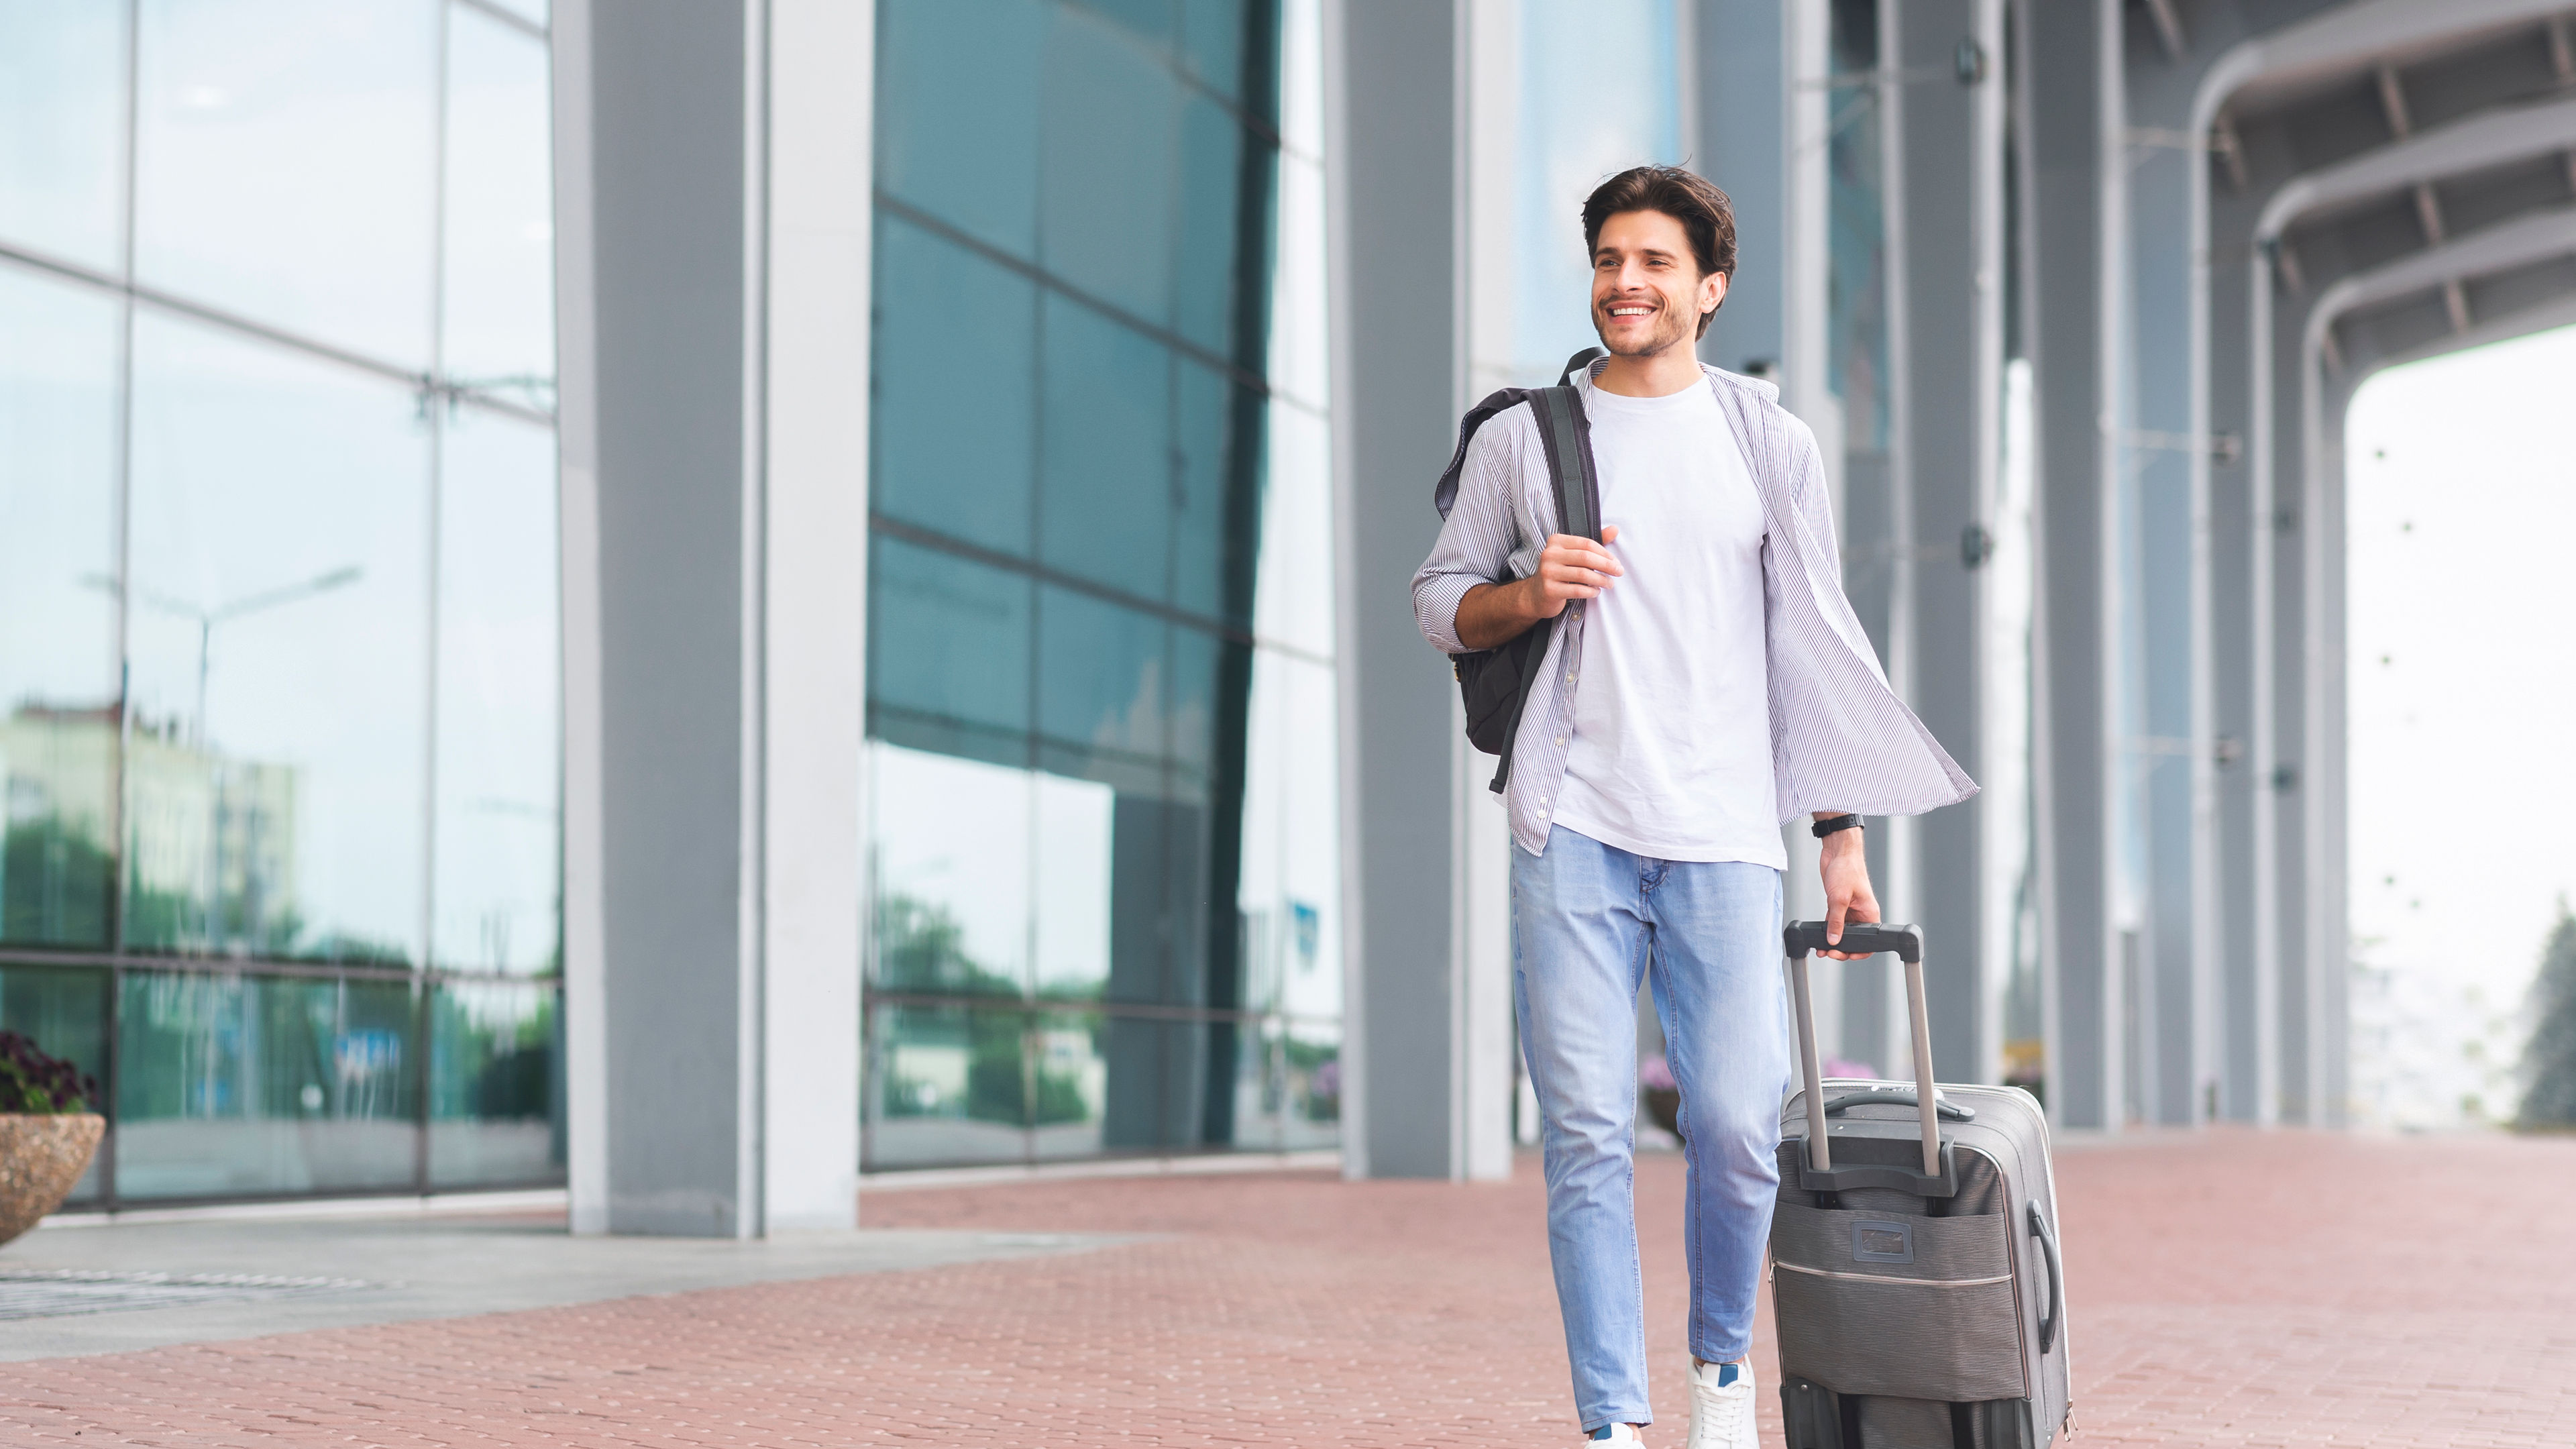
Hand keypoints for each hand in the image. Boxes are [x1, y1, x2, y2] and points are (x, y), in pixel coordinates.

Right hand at [1454, 526, 1621, 648]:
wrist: (1536, 595)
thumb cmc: (1560, 573)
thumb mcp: (1574, 554)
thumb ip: (1594, 543)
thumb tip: (1615, 529)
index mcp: (1555, 541)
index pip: (1586, 544)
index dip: (1605, 553)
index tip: (1616, 562)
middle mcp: (1549, 554)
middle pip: (1585, 558)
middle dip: (1606, 565)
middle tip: (1619, 572)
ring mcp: (1547, 572)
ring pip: (1583, 575)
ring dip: (1601, 580)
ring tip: (1609, 583)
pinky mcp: (1549, 590)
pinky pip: (1577, 590)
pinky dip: (1591, 592)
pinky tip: (1596, 592)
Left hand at [1816, 825, 1877, 959]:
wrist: (1837, 852)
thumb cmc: (1847, 869)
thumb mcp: (1840, 898)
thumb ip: (1836, 921)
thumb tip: (1833, 940)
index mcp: (1869, 914)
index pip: (1869, 941)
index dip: (1859, 952)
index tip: (1846, 956)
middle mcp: (1861, 914)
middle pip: (1854, 939)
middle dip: (1841, 949)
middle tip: (1828, 952)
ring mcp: (1849, 910)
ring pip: (1841, 933)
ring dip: (1832, 941)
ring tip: (1821, 949)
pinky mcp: (1838, 905)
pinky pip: (1833, 923)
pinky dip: (1827, 930)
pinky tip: (1818, 936)